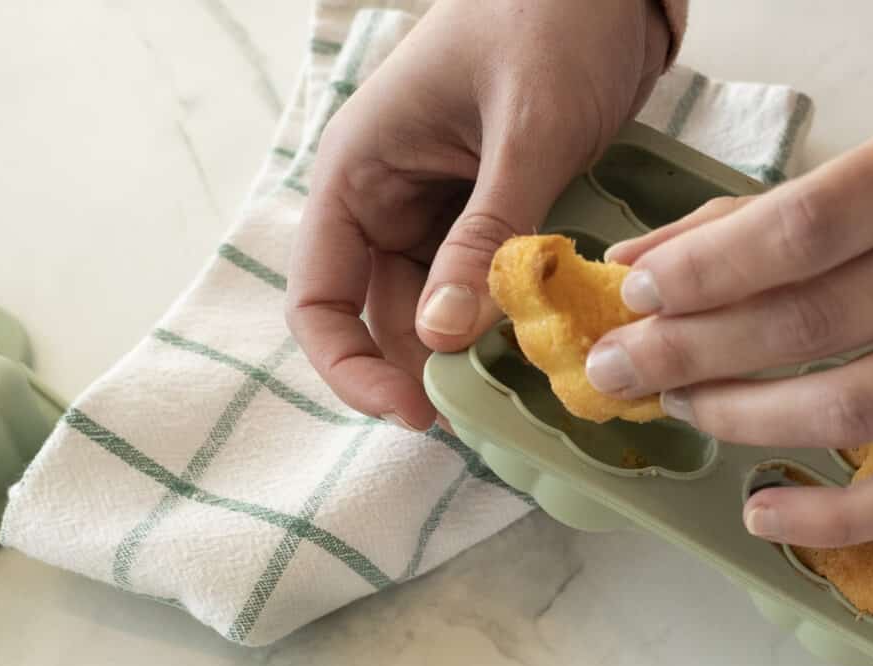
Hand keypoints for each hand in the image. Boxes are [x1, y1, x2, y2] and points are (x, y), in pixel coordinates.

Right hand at [287, 0, 670, 428]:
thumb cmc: (553, 20)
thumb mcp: (526, 133)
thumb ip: (484, 236)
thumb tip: (437, 338)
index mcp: (360, 170)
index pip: (319, 296)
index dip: (352, 366)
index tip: (413, 413)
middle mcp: (388, 196)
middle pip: (380, 316)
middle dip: (423, 371)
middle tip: (487, 418)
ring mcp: (438, 205)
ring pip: (436, 308)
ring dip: (471, 351)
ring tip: (523, 388)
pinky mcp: (490, 210)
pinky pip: (482, 283)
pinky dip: (506, 318)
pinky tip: (545, 347)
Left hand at [591, 110, 872, 546]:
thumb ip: (772, 213)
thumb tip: (642, 262)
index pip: (808, 224)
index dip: (710, 268)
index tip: (638, 291)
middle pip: (818, 317)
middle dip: (698, 348)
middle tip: (622, 366)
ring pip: (858, 407)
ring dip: (747, 419)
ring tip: (684, 410)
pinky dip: (831, 515)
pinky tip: (761, 510)